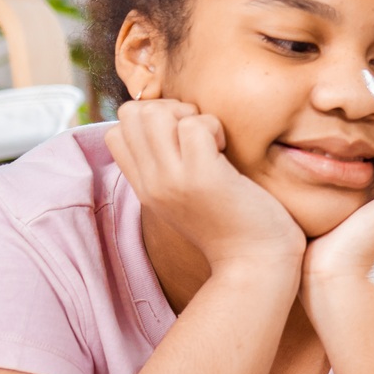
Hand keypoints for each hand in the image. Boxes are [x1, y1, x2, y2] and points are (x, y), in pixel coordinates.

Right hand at [105, 99, 302, 276]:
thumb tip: (173, 125)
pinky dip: (214, 126)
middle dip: (169, 108)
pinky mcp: (203, 178)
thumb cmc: (234, 224)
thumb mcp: (188, 196)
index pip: (116, 132)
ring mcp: (173, 180)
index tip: (182, 138)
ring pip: (156, 113)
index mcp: (146, 187)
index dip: (150, 120)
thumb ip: (171, 167)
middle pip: (132, 114)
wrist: (256, 264)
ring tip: (212, 142)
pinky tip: (226, 152)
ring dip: (191, 116)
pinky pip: (194, 125)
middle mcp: (152, 183)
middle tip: (199, 135)